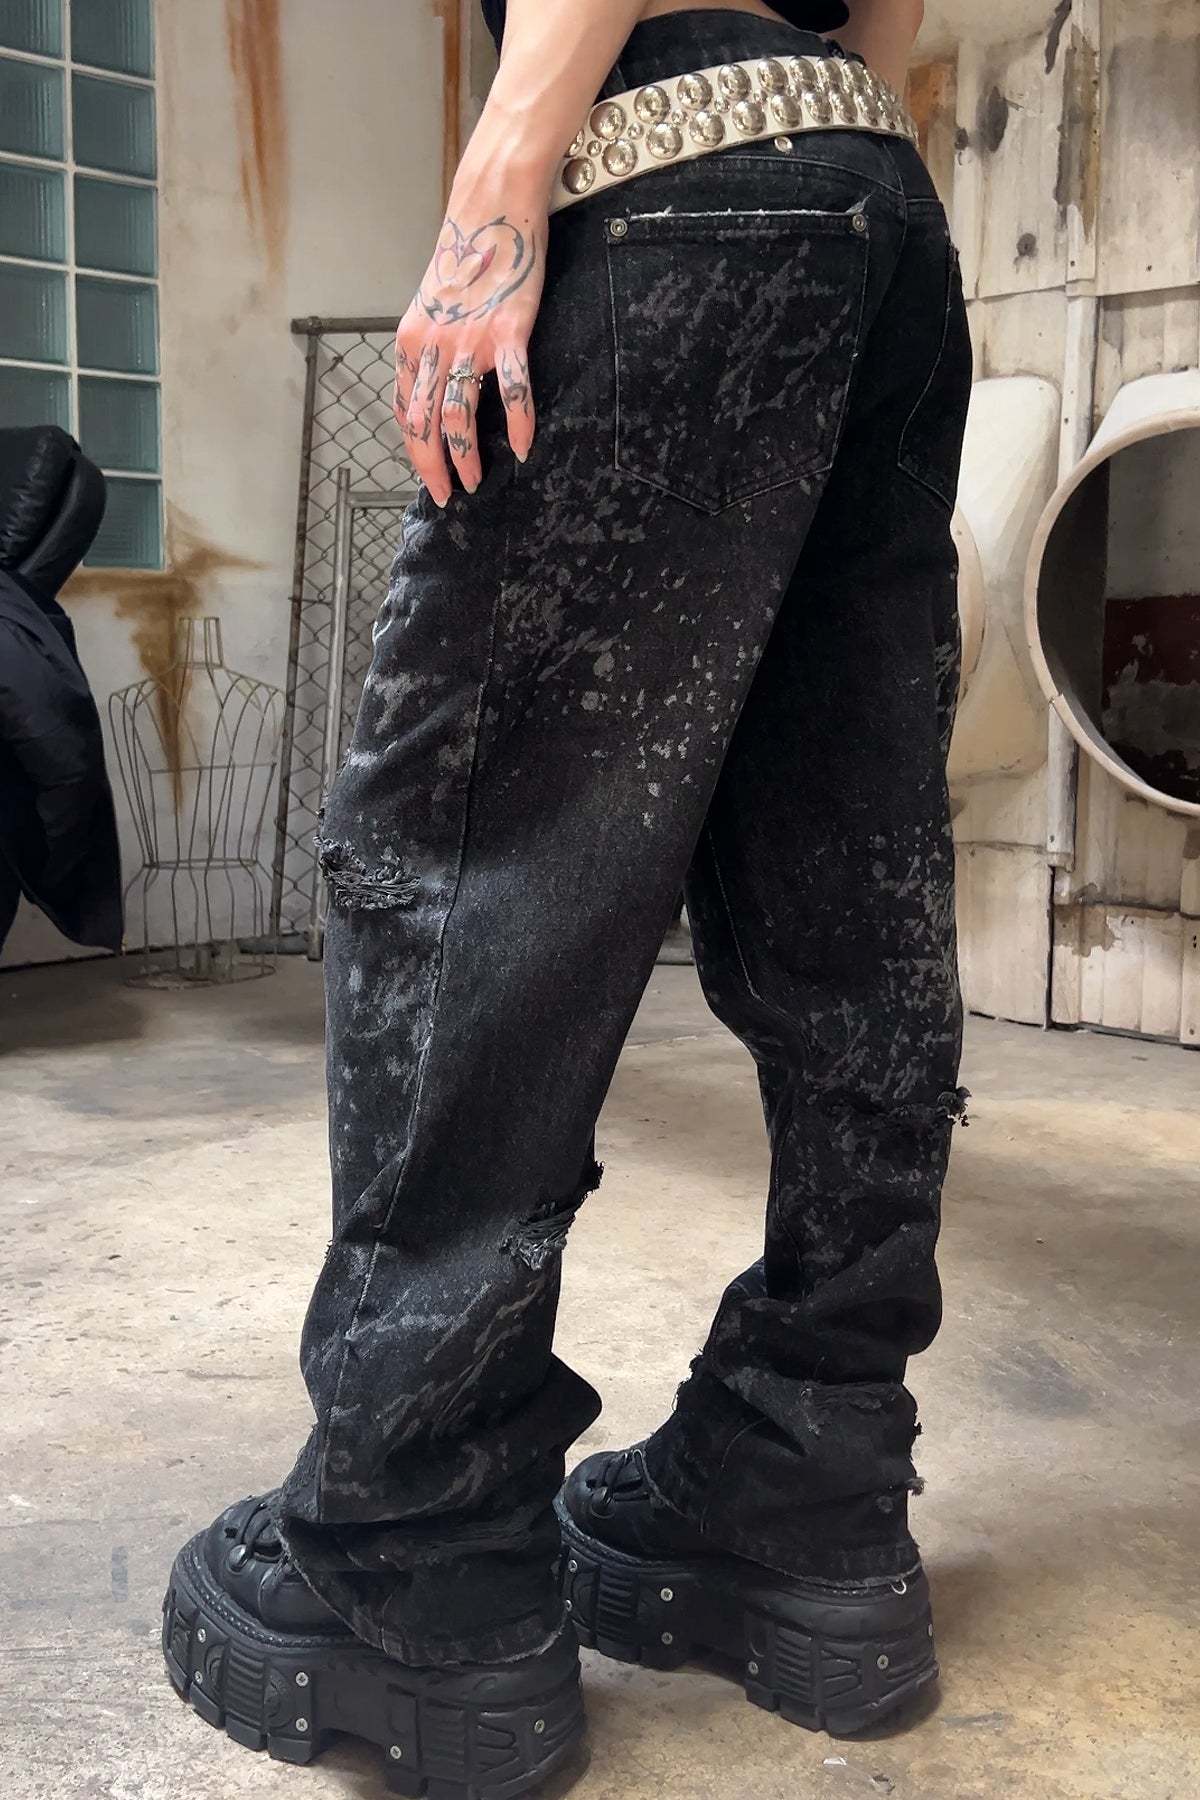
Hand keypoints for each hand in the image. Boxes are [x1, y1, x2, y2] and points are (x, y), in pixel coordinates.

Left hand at [394, 181, 546, 505]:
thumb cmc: (467, 256)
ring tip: (475, 481)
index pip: (406, 411)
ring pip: (457, 416)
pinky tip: (525, 448)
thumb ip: (431, 348)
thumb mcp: (434, 306)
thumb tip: (434, 388)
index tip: (429, 475)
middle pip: (424, 424)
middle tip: (449, 496)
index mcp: (410, 342)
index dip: (415, 450)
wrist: (492, 208)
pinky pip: (511, 390)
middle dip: (433, 469)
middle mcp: (432, 346)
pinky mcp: (507, 333)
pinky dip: (519, 425)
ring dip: (465, 457)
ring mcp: (469, 341)